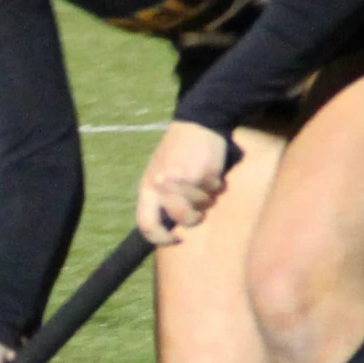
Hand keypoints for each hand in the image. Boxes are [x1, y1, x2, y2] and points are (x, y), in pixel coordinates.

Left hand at [136, 121, 231, 245]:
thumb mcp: (157, 173)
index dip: (160, 239)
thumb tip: (168, 227)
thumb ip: (159, 199)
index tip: (174, 239)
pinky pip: (215, 192)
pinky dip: (217, 184)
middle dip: (194, 217)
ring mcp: (185, 180)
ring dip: (207, 197)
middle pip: (183, 219)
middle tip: (198, 206)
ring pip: (203, 207)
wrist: (196, 123)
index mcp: (148, 186)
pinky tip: (211, 169)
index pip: (146, 224)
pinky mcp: (206, 174)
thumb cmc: (176, 152)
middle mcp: (164, 185)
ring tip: (202, 178)